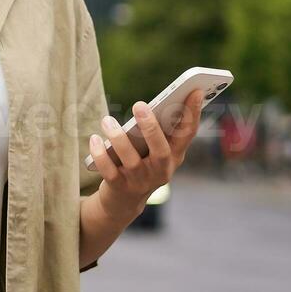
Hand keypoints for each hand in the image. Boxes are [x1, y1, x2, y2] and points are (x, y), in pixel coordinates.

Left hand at [88, 92, 203, 211]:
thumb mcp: (155, 150)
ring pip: (131, 160)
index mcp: (174, 156)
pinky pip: (109, 170)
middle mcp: (161, 171)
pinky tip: (95, 139)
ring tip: (107, 120)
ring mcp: (140, 181)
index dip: (194, 112)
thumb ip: (158, 130)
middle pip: (160, 149)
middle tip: (139, 104)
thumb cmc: (141, 164)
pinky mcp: (119, 187)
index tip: (195, 89)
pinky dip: (100, 154)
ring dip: (118, 138)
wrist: (124, 202)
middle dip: (150, 127)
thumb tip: (150, 104)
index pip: (188, 133)